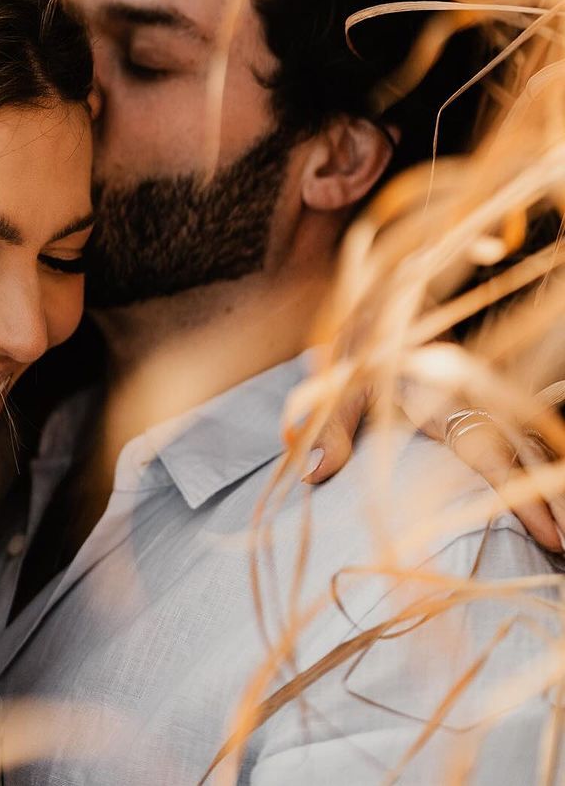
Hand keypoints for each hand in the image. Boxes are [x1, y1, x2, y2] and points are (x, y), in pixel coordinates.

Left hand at [294, 374, 564, 552]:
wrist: (389, 302)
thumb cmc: (365, 349)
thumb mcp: (340, 385)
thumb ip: (331, 428)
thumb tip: (311, 474)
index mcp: (439, 398)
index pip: (487, 451)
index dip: (517, 493)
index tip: (547, 533)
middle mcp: (471, 400)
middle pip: (521, 453)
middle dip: (547, 498)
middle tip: (563, 547)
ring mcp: (482, 400)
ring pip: (527, 442)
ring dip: (546, 483)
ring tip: (561, 535)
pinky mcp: (485, 402)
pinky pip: (518, 435)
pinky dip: (534, 463)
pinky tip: (546, 497)